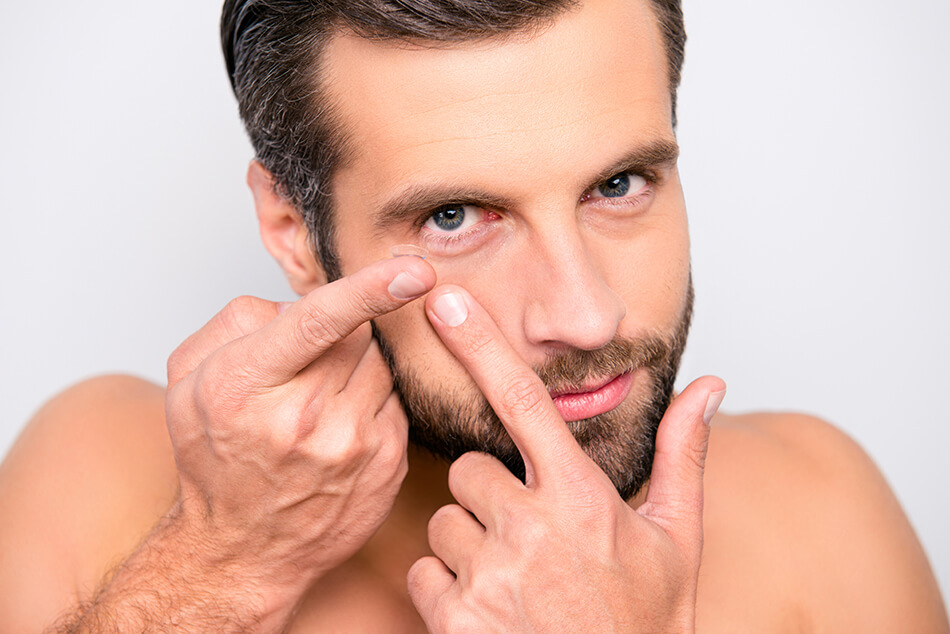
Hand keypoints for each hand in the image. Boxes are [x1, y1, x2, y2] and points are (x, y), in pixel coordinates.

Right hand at [164, 256, 434, 598]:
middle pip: (358, 335)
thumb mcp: (190, 379)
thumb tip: (301, 302)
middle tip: (308, 370)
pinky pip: (396, 401)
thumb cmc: (215, 456)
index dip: (371, 288)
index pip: (318, 323)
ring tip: (321, 405)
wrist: (241, 550)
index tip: (415, 270)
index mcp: (246, 386)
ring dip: (359, 369)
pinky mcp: (387, 466)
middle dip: (340, 336)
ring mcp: (352, 448)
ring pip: (383, 366)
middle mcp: (303, 420)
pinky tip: (342, 429)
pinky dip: (373, 402)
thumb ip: (240, 319)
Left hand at [407, 286, 724, 632]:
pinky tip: (492, 610)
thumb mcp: (676, 541)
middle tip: (529, 535)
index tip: (445, 302)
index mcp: (581, 499)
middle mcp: (530, 530)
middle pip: (467, 470)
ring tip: (517, 580)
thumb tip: (708, 386)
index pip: (522, 402)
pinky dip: (446, 589)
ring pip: (444, 522)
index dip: (479, 345)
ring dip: (468, 543)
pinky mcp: (456, 620)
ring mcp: (489, 577)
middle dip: (488, 494)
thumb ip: (680, 455)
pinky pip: (423, 573)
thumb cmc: (645, 625)